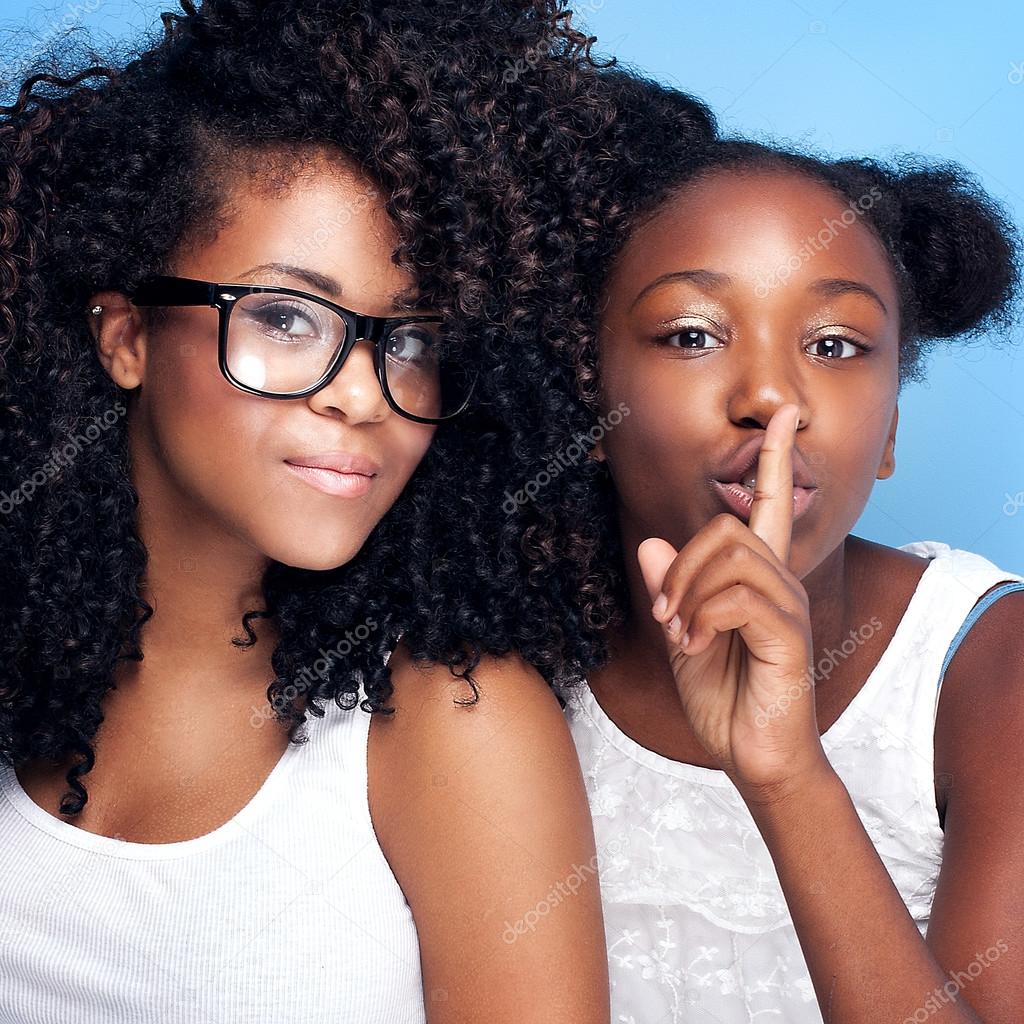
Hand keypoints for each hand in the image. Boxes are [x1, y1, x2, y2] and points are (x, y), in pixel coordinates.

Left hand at [638, 405, 827, 797]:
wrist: (752, 756)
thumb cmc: (725, 697)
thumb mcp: (683, 637)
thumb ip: (672, 591)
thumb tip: (652, 545)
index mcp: (757, 577)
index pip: (771, 503)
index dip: (777, 458)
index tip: (785, 415)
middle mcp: (780, 582)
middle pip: (727, 528)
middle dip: (682, 566)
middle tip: (666, 614)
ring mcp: (787, 607)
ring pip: (731, 558)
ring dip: (689, 593)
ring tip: (681, 632)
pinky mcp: (789, 636)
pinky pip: (739, 598)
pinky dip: (704, 617)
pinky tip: (696, 646)